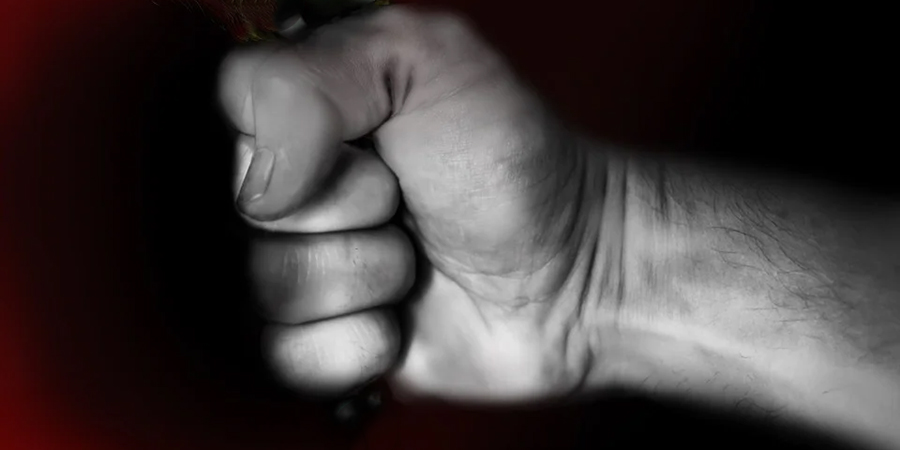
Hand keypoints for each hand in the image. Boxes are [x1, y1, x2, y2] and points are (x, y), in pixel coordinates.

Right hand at [218, 5, 608, 401]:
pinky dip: (358, 342)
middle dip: (350, 213)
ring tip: (415, 258)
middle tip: (407, 202)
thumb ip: (314, 76)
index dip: (306, 143)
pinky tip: (400, 317)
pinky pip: (284, 355)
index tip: (376, 142)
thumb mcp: (428, 62)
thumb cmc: (512, 164)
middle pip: (247, 214)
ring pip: (265, 289)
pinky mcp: (318, 341)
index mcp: (305, 112)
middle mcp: (293, 190)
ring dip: (366, 277)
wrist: (573, 271)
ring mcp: (301, 268)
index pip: (235, 120)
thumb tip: (256, 180)